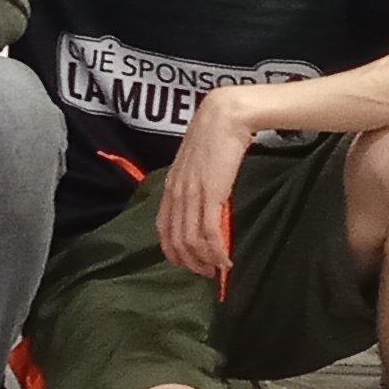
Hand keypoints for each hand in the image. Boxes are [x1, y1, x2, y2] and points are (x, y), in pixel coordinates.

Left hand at [154, 92, 252, 282]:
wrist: (225, 116)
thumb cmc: (214, 136)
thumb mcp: (197, 163)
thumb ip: (196, 183)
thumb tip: (205, 202)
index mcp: (171, 184)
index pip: (163, 227)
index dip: (173, 250)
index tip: (188, 262)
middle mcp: (177, 192)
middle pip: (175, 239)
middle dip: (189, 261)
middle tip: (205, 272)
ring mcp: (193, 193)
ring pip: (191, 239)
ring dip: (204, 260)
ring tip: (216, 268)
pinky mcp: (212, 193)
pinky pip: (209, 231)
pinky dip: (217, 251)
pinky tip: (225, 259)